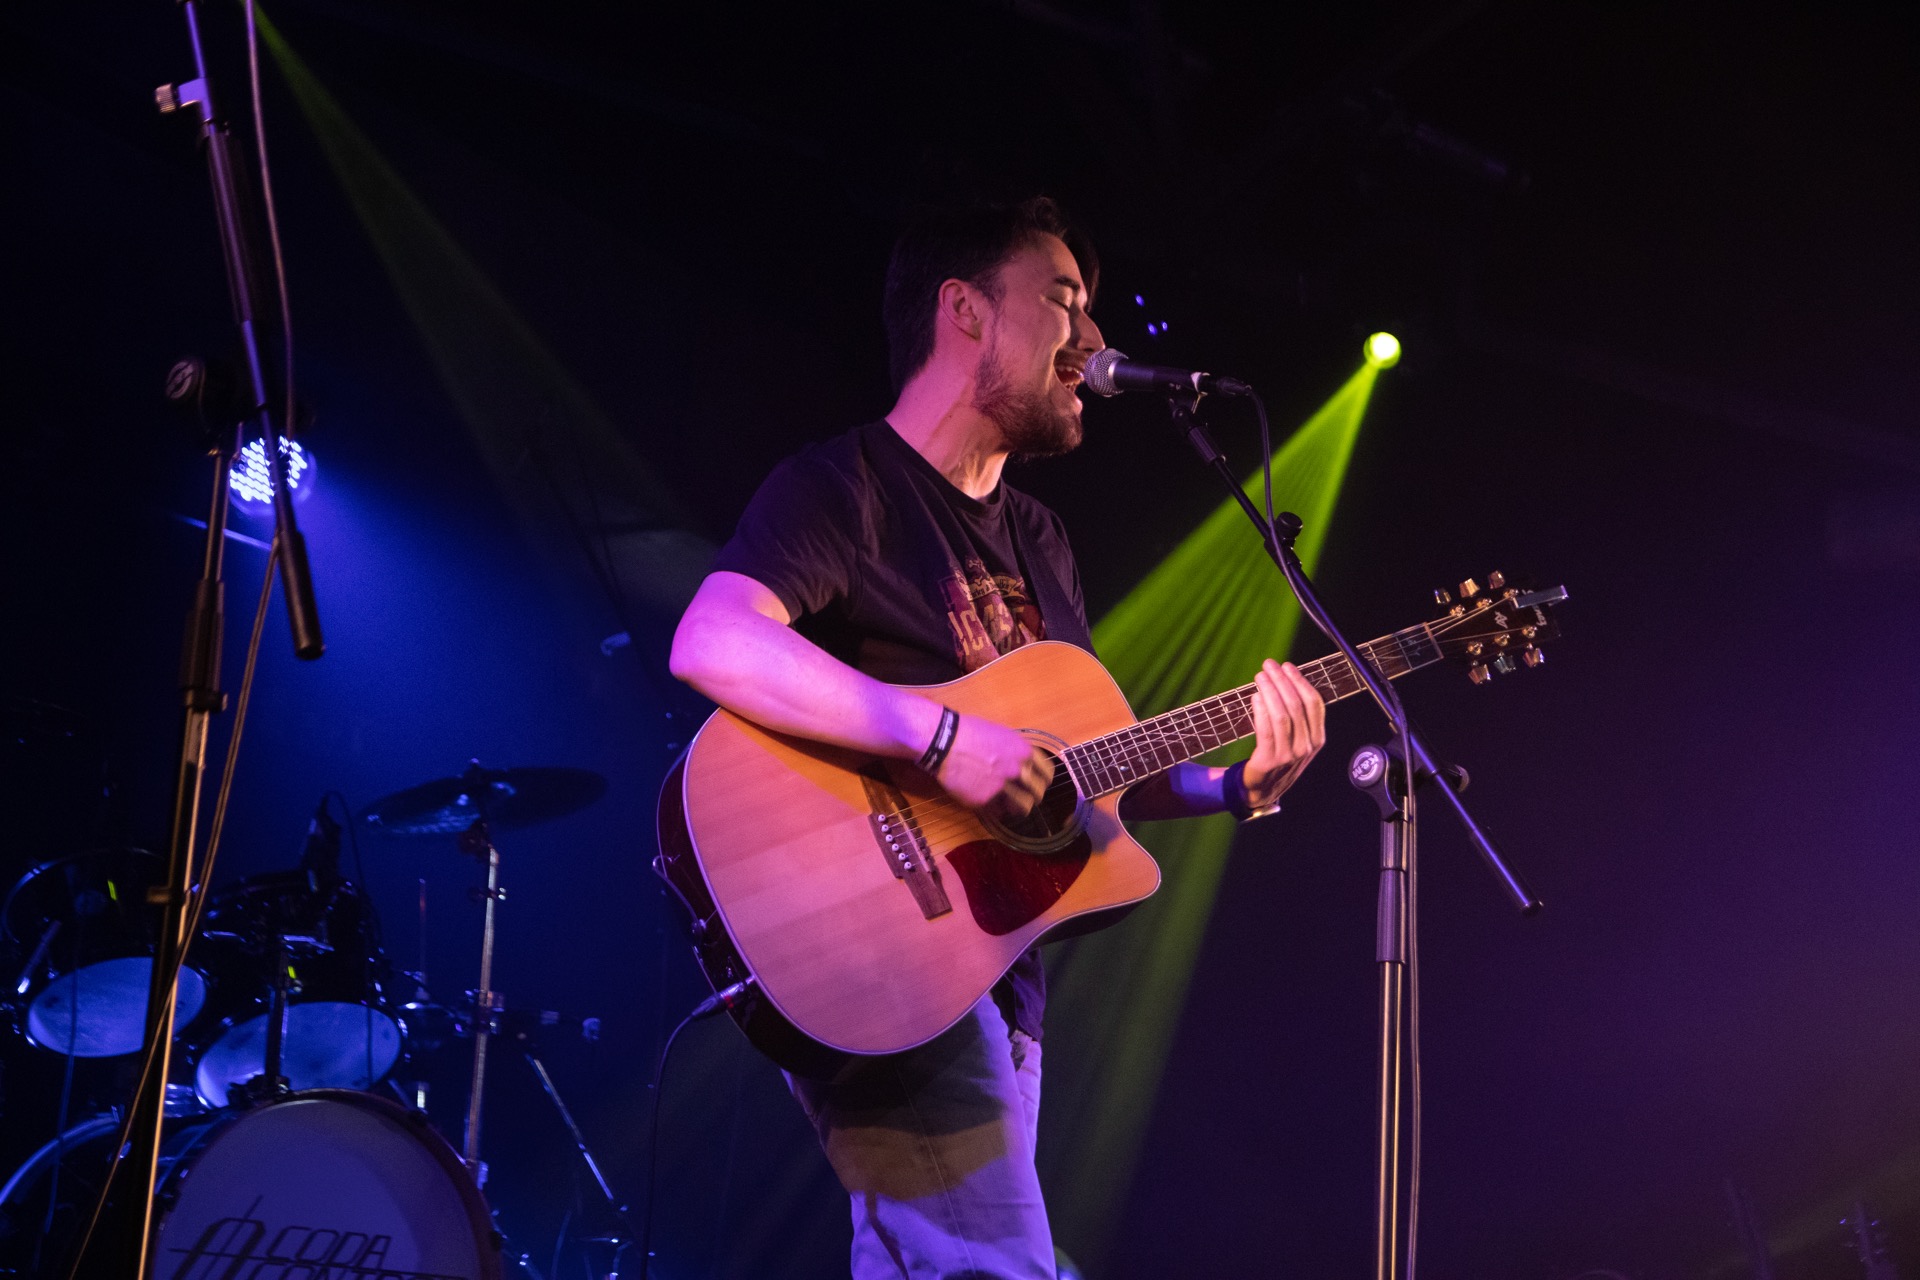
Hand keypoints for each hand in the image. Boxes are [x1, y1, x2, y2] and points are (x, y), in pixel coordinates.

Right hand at [933, 714, 1053, 821]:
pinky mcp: (985, 800)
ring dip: (1018, 808)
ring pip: (1022, 807)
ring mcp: (1002, 787)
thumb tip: (1022, 762)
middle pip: (1037, 793)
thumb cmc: (969, 732)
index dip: (1043, 780)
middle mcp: (1017, 770)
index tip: (1039, 784)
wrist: (944, 742)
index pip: (1047, 773)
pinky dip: (995, 809)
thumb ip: (1015, 751)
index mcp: (1024, 752)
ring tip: (1012, 808)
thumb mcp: (1001, 734)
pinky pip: (997, 811)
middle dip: (1033, 797)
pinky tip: (988, 802)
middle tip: (1026, 798)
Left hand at [1243, 659, 1326, 809]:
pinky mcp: (1270, 760)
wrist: (1263, 789)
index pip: (1314, 704)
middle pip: (1296, 705)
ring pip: (1281, 715)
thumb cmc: (1279, 757)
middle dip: (1282, 680)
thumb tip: (1287, 680)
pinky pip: (1266, 730)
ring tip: (1260, 676)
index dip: (1300, 681)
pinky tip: (1255, 696)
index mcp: (1318, 739)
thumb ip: (1297, 715)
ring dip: (1270, 690)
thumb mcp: (1298, 739)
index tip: (1287, 666)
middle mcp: (1307, 747)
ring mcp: (1289, 755)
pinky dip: (1261, 710)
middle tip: (1269, 665)